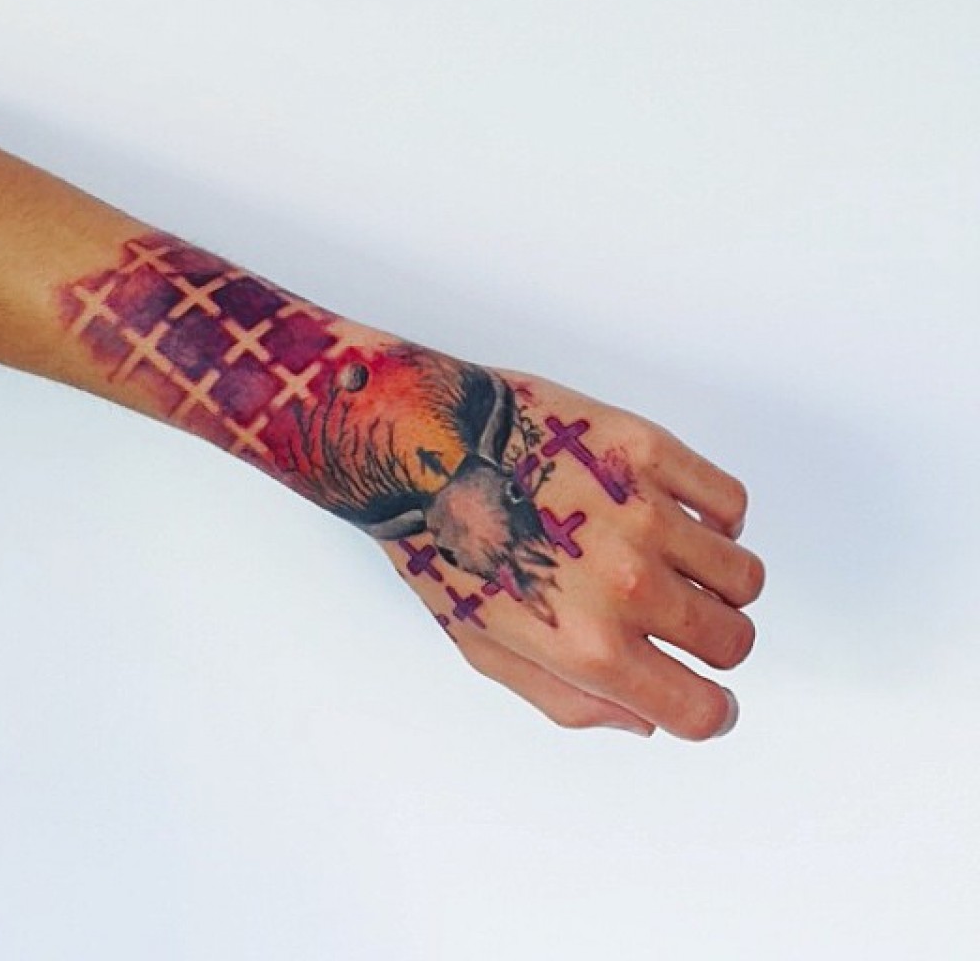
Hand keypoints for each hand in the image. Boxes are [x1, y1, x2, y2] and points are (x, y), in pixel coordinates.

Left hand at [376, 368, 762, 739]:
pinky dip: (716, 517)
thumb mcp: (485, 648)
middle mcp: (626, 585)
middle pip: (733, 641)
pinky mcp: (647, 449)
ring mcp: (643, 512)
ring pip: (743, 574)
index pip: (700, 710)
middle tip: (671, 617)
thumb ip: (569, 700)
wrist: (418, 444)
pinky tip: (671, 514)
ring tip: (668, 561)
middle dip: (710, 643)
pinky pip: (731, 501)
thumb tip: (645, 718)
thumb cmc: (440, 543)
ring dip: (716, 580)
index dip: (709, 712)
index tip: (705, 696)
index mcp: (586, 646)